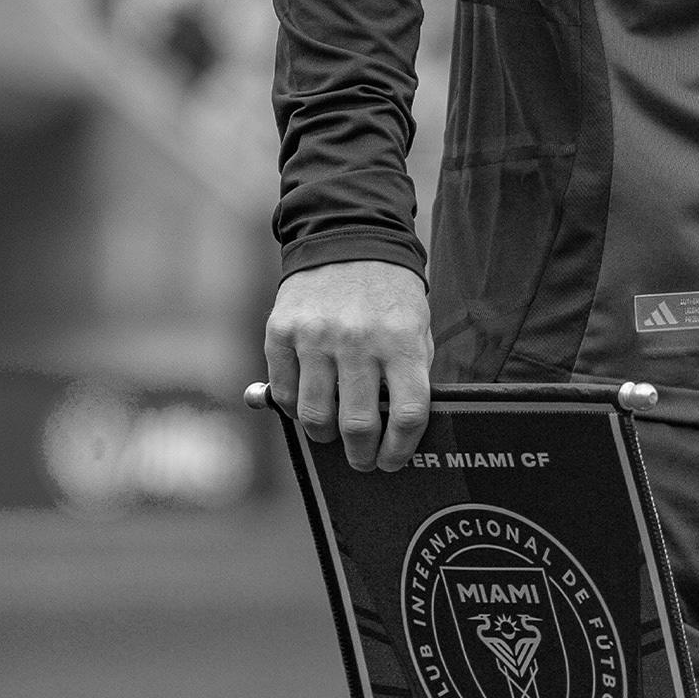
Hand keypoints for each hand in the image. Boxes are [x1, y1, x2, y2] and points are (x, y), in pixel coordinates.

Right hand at [265, 260, 432, 470]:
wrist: (348, 237)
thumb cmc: (389, 294)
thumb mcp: (416, 328)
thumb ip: (409, 375)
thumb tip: (399, 431)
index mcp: (400, 341)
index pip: (407, 414)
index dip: (401, 449)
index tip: (393, 460)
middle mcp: (358, 341)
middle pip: (358, 425)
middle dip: (362, 455)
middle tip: (362, 460)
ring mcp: (316, 337)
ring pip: (316, 417)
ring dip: (326, 437)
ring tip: (333, 434)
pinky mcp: (282, 332)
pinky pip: (285, 392)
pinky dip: (295, 409)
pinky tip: (308, 404)